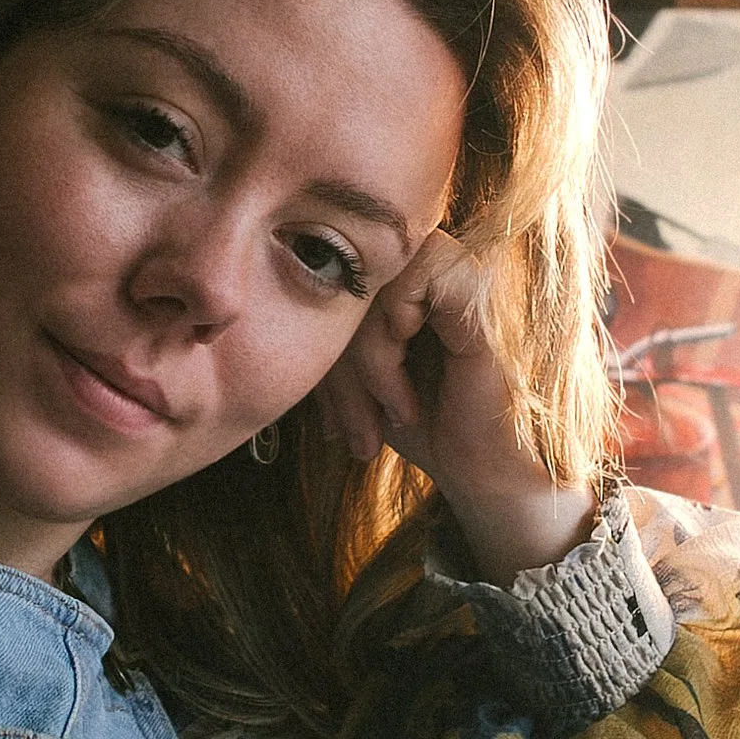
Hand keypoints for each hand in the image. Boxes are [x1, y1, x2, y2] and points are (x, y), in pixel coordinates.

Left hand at [317, 230, 595, 585]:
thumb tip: (258, 307)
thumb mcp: (356, 376)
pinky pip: (413, 276)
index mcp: (410, 281)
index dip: (322, 343)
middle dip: (335, 360)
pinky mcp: (480, 290)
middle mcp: (437, 267)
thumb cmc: (424, 424)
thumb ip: (328, 332)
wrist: (481, 471)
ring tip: (387, 408)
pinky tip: (406, 381)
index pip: (338, 273)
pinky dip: (391, 333)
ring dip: (364, 353)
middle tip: (350, 427)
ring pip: (376, 272)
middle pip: (350, 271)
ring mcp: (461, 273)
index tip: (330, 416)